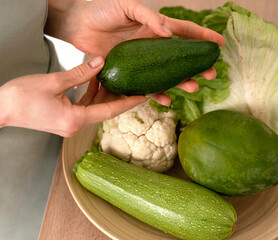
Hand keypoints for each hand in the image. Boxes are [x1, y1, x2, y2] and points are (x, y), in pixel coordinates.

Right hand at [0, 57, 145, 136]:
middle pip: (103, 110)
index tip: (143, 97)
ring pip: (93, 108)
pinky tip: (93, 81)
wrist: (0, 108)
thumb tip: (100, 63)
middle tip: (133, 85)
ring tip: (112, 77)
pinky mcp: (63, 119)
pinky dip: (90, 95)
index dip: (127, 103)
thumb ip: (80, 73)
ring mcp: (69, 124)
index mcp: (74, 120)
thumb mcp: (53, 82)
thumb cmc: (20, 98)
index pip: (109, 111)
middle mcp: (74, 126)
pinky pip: (83, 107)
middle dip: (118, 97)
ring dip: (102, 93)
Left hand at [46, 0, 224, 104]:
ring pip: (167, 75)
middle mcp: (153, 46)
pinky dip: (155, 93)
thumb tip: (167, 31)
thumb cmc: (102, 10)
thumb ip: (147, 17)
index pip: (184, 32)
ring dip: (181, 82)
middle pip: (180, 58)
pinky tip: (165, 99)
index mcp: (155, 28)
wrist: (78, 25)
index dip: (202, 37)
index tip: (219, 44)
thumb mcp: (127, 6)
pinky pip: (146, 86)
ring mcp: (142, 61)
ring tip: (193, 87)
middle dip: (197, 65)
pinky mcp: (130, 73)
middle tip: (211, 73)